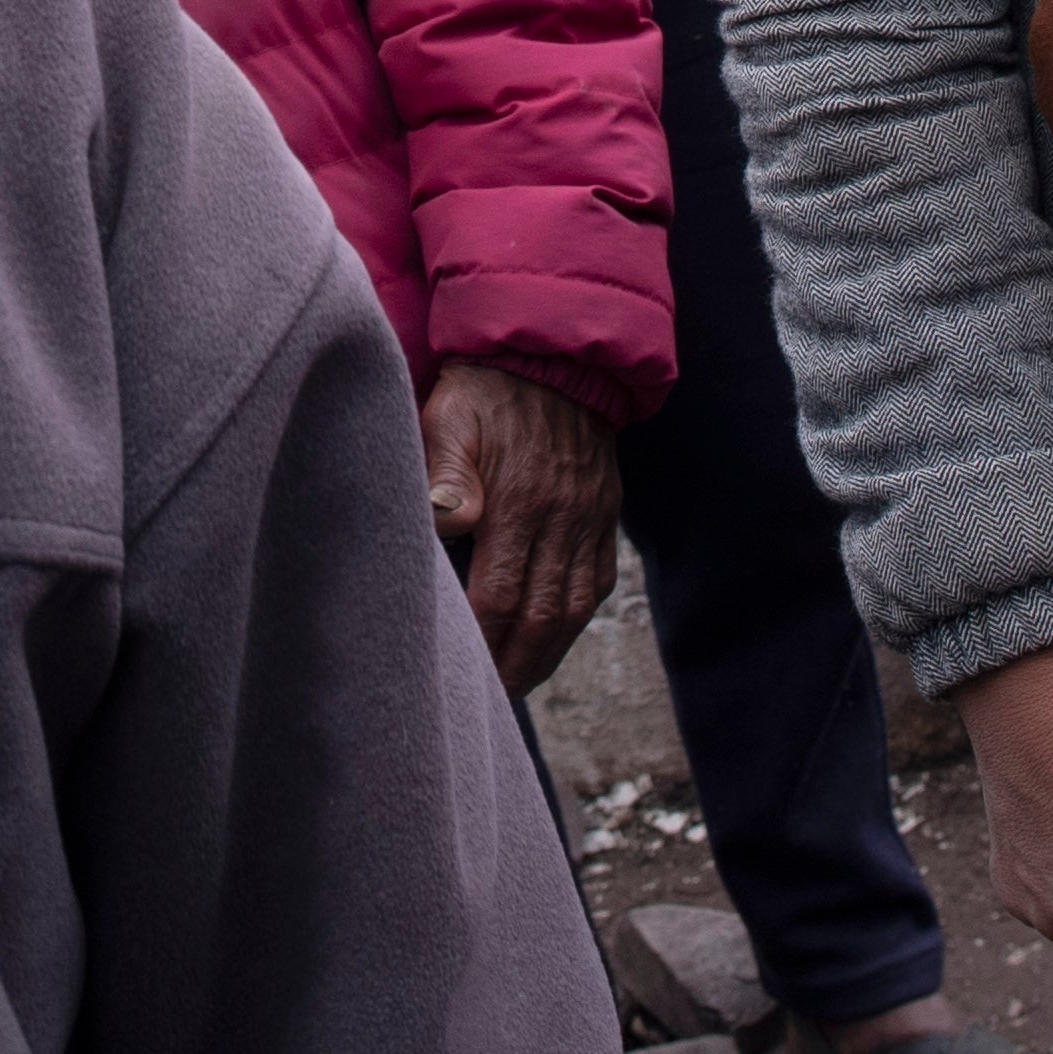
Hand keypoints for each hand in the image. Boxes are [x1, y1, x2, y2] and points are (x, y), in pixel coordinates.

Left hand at [417, 359, 618, 694]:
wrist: (555, 353)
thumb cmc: (486, 390)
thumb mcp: (451, 417)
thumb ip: (448, 471)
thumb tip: (449, 522)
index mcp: (519, 501)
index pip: (501, 593)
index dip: (483, 640)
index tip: (464, 672)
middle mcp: (561, 518)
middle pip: (543, 615)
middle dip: (517, 664)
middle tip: (492, 699)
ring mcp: (588, 518)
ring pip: (574, 606)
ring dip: (548, 651)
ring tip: (520, 681)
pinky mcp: (605, 513)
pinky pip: (598, 579)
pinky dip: (576, 617)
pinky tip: (555, 636)